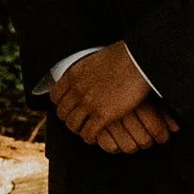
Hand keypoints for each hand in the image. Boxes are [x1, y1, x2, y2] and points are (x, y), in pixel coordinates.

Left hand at [52, 41, 175, 150]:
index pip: (55, 96)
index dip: (61, 105)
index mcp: (73, 75)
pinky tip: (95, 136)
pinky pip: (88, 133)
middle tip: (78, 121)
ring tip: (86, 130)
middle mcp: (77, 90)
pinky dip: (90, 137)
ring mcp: (88, 103)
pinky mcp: (103, 115)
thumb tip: (88, 78)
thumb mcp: (95, 60)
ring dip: (79, 129)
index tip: (69, 108)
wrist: (138, 60)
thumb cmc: (123, 56)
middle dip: (69, 118)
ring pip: (73, 125)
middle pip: (62, 113)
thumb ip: (86, 72)